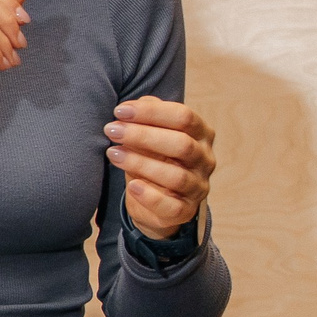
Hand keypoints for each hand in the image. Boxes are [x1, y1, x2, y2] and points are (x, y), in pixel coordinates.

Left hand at [107, 97, 213, 238]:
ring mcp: (198, 187)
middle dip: (143, 136)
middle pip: (181, 144)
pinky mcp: (185, 211)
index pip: (184, 117)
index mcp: (201, 134)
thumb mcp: (152, 133)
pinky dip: (151, 196)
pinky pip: (172, 206)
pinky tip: (132, 186)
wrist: (157, 200)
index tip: (119, 111)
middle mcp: (205, 160)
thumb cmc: (154, 157)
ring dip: (140, 163)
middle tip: (111, 130)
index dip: (151, 112)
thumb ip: (147, 117)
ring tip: (113, 154)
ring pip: (176, 176)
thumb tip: (133, 105)